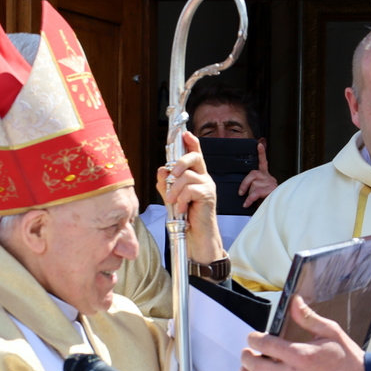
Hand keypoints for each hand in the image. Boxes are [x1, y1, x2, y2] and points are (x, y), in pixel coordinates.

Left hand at [157, 130, 224, 264]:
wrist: (196, 236)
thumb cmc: (186, 217)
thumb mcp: (171, 198)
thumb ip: (165, 183)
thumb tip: (161, 169)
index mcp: (195, 176)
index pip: (195, 154)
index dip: (191, 142)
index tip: (185, 133)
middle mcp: (204, 178)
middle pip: (193, 158)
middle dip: (179, 163)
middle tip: (170, 175)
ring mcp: (207, 186)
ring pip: (187, 176)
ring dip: (175, 189)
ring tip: (173, 202)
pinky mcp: (208, 195)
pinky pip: (190, 190)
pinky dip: (181, 199)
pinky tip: (181, 208)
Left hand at [238, 139, 278, 207]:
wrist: (274, 212)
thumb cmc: (265, 203)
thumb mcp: (257, 194)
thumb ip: (252, 188)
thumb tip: (242, 190)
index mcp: (266, 177)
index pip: (263, 162)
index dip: (261, 153)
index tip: (259, 144)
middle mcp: (270, 178)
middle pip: (253, 173)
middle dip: (244, 183)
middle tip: (241, 192)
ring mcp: (272, 184)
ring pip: (254, 184)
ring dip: (249, 194)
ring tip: (251, 201)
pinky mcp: (272, 190)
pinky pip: (256, 192)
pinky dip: (250, 198)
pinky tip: (247, 203)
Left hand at [241, 298, 368, 370]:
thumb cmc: (347, 356)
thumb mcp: (330, 331)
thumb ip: (308, 317)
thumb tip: (295, 301)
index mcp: (300, 354)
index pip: (265, 345)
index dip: (253, 339)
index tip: (252, 338)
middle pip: (256, 366)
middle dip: (246, 356)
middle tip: (246, 352)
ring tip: (246, 368)